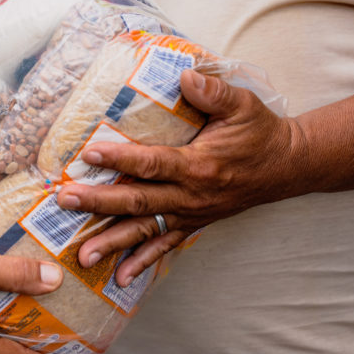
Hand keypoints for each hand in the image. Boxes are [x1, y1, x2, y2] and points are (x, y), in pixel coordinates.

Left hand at [57, 69, 305, 286]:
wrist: (287, 166)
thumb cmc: (260, 132)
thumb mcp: (242, 104)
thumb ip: (212, 91)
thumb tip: (184, 76)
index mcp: (198, 165)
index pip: (152, 163)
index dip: (119, 159)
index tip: (88, 155)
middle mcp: (191, 195)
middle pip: (139, 202)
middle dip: (99, 203)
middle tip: (65, 201)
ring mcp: (191, 214)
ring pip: (146, 230)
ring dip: (112, 242)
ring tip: (81, 255)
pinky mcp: (194, 224)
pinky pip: (164, 246)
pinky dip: (142, 263)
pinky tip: (119, 277)